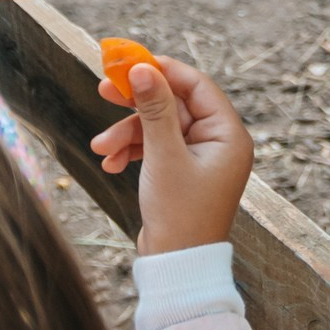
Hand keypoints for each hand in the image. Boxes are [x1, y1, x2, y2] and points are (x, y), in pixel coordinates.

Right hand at [89, 54, 251, 254]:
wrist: (176, 267)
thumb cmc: (179, 214)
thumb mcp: (164, 156)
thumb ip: (154, 109)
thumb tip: (143, 68)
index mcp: (228, 135)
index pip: (196, 85)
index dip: (163, 70)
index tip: (129, 62)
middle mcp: (219, 142)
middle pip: (174, 104)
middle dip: (137, 104)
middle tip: (103, 89)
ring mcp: (200, 158)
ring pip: (159, 127)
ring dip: (127, 134)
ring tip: (100, 148)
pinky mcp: (182, 171)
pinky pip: (156, 148)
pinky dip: (133, 152)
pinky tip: (110, 164)